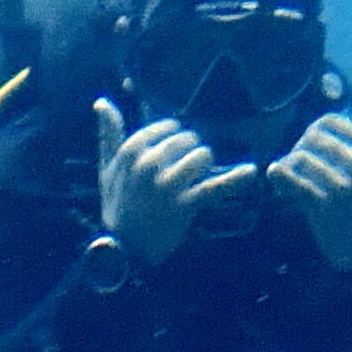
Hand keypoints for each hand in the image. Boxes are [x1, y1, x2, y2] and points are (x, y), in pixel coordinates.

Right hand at [95, 98, 259, 267]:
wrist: (124, 250)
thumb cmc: (117, 205)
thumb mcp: (107, 168)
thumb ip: (108, 133)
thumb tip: (101, 101)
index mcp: (131, 151)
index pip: (165, 128)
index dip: (173, 137)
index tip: (173, 150)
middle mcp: (149, 164)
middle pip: (186, 140)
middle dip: (189, 151)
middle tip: (182, 171)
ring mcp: (167, 185)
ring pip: (202, 156)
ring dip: (204, 164)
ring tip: (195, 177)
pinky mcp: (185, 205)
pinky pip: (215, 186)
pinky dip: (234, 179)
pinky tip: (251, 171)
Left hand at [266, 84, 351, 270]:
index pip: (327, 122)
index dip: (310, 133)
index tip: (307, 151)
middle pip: (311, 138)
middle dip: (296, 151)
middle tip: (294, 169)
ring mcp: (344, 185)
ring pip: (299, 158)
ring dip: (286, 169)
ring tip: (288, 182)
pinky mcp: (326, 205)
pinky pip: (293, 181)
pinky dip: (278, 177)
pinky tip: (275, 179)